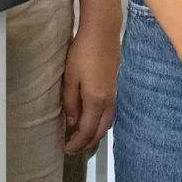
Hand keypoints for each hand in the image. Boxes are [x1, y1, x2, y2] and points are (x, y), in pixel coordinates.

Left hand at [60, 23, 119, 155]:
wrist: (102, 32)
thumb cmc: (82, 52)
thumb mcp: (70, 78)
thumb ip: (71, 102)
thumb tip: (72, 121)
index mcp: (95, 100)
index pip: (87, 130)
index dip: (77, 143)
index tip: (65, 149)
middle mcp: (108, 101)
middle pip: (100, 130)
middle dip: (87, 143)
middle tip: (73, 148)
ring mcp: (114, 94)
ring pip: (108, 123)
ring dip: (96, 134)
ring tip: (83, 137)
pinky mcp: (116, 87)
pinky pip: (111, 113)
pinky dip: (101, 123)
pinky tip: (93, 119)